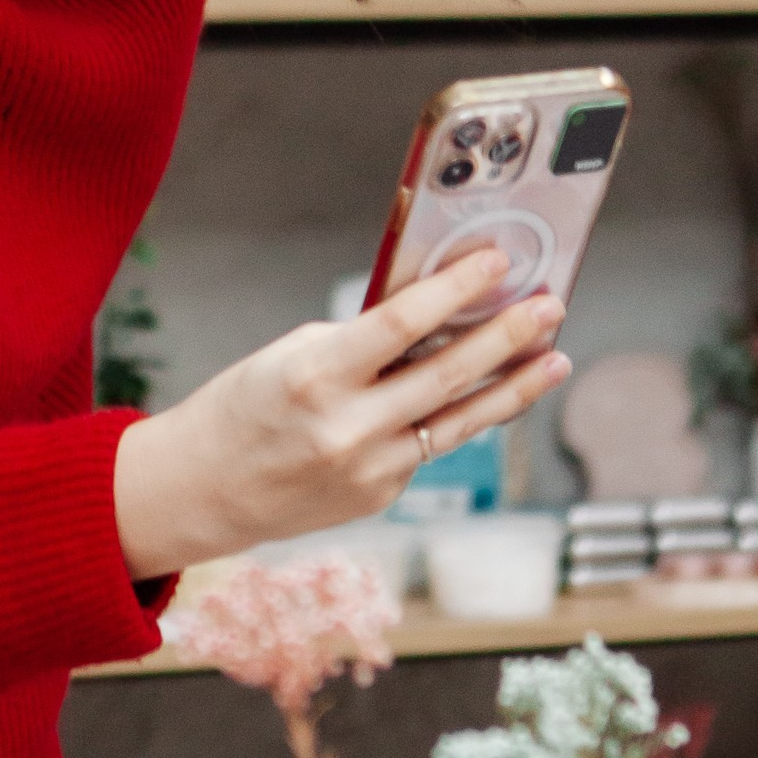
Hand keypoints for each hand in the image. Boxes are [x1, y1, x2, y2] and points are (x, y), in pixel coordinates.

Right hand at [112, 246, 568, 578]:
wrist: (202, 491)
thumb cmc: (241, 408)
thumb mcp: (288, 356)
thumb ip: (359, 340)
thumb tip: (431, 317)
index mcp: (313, 376)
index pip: (401, 323)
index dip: (455, 290)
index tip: (494, 262)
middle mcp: (347, 427)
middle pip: (446, 374)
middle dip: (507, 336)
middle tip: (550, 306)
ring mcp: (368, 469)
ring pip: (458, 420)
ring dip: (514, 386)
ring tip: (556, 358)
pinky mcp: (380, 495)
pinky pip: (430, 445)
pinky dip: (460, 415)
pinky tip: (490, 392)